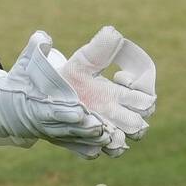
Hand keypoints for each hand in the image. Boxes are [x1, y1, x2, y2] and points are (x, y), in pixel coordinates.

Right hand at [0, 33, 118, 152]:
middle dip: (83, 129)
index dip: (65, 112)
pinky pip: (75, 145)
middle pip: (67, 128)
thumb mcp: (23, 66)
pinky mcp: (59, 138)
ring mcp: (52, 132)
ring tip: (110, 138)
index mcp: (36, 105)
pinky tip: (106, 148)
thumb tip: (42, 37)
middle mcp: (45, 122)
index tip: (80, 111)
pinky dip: (89, 147)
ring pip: (74, 138)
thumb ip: (33, 50)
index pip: (51, 110)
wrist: (4, 110)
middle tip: (102, 127)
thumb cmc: (17, 85)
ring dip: (91, 139)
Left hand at [51, 26, 156, 157]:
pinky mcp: (85, 145)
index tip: (118, 78)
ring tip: (103, 126)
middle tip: (112, 108)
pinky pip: (96, 152)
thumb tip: (114, 33)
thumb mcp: (82, 61)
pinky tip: (87, 135)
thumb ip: (99, 49)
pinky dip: (96, 147)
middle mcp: (114, 116)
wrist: (39, 98)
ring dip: (117, 137)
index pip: (147, 99)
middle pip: (140, 125)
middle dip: (132, 119)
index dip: (141, 92)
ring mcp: (101, 133)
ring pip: (123, 143)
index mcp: (118, 95)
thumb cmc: (67, 78)